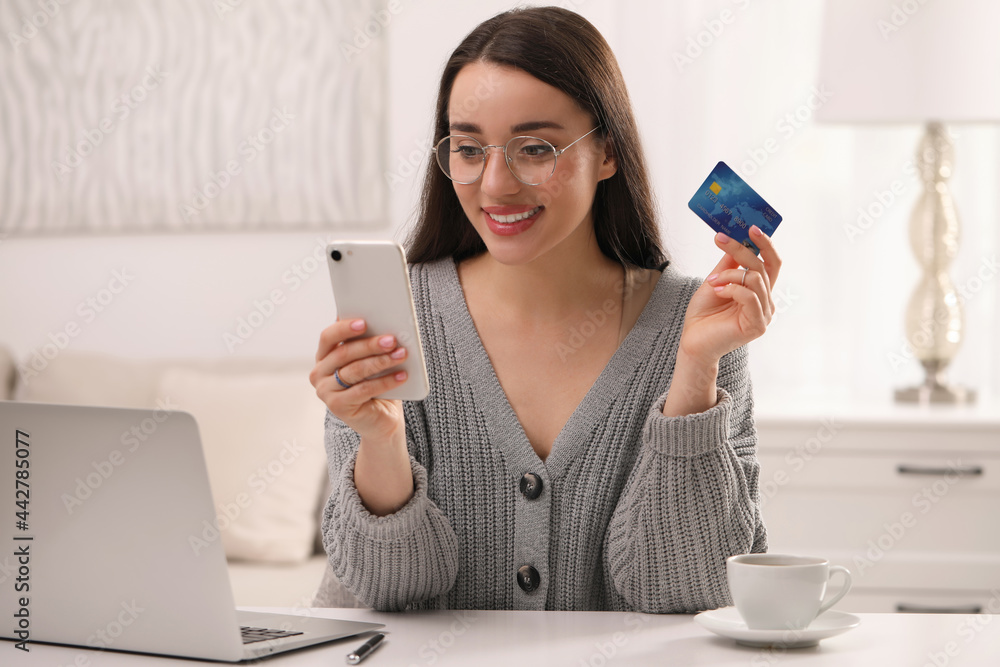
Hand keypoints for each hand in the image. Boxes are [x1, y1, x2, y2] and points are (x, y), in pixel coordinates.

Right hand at [309, 318, 408, 441]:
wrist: (380, 418)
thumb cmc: (375, 383)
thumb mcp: (370, 360)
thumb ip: (368, 344)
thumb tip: (383, 325)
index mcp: (323, 356)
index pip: (328, 337)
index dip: (344, 328)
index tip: (364, 322)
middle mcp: (319, 372)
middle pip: (344, 353)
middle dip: (370, 345)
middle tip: (392, 339)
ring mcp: (325, 391)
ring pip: (355, 371)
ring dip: (381, 361)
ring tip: (401, 355)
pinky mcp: (337, 406)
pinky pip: (364, 390)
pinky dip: (385, 382)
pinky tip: (401, 375)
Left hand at [678, 226, 781, 366]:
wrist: (692, 342)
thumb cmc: (704, 315)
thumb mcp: (716, 281)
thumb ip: (729, 264)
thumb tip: (738, 239)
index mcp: (759, 291)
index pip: (771, 263)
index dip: (766, 244)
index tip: (750, 227)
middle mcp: (766, 302)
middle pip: (761, 266)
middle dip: (741, 249)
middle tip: (720, 238)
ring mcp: (764, 314)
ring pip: (754, 278)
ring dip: (729, 274)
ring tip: (712, 281)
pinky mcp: (757, 325)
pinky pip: (749, 296)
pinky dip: (731, 288)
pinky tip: (717, 292)